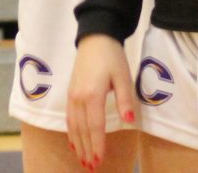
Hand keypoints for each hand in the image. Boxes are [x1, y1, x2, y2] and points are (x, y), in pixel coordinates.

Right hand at [64, 33, 134, 170]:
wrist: (95, 37)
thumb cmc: (112, 57)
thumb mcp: (123, 76)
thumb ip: (125, 99)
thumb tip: (128, 120)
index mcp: (92, 95)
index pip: (95, 126)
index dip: (97, 145)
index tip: (99, 161)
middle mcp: (79, 98)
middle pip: (82, 129)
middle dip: (86, 150)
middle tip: (91, 167)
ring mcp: (72, 95)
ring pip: (73, 125)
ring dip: (78, 144)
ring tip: (82, 160)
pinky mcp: (70, 92)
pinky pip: (69, 117)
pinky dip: (70, 132)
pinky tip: (73, 141)